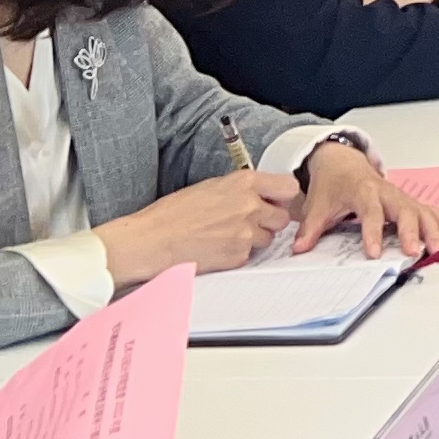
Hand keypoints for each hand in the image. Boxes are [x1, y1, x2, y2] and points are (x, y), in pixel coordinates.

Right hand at [93, 169, 300, 285]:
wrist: (149, 241)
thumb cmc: (172, 214)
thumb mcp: (210, 187)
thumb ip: (241, 189)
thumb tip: (261, 194)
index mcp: (244, 182)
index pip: (289, 187)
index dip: (283, 198)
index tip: (275, 203)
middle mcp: (250, 205)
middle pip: (282, 217)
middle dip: (268, 222)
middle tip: (247, 224)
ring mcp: (245, 232)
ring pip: (268, 238)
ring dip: (254, 240)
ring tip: (225, 237)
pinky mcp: (237, 256)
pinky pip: (249, 256)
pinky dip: (238, 255)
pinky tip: (217, 250)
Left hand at [295, 141, 438, 259]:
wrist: (343, 163)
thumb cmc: (333, 183)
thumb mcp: (318, 204)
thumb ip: (310, 228)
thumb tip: (299, 248)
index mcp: (364, 191)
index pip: (371, 213)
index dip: (373, 233)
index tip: (373, 253)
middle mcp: (386, 193)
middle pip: (405, 210)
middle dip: (412, 231)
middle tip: (415, 252)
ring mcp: (399, 197)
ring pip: (421, 210)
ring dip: (431, 228)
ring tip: (438, 247)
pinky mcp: (407, 201)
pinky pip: (428, 209)